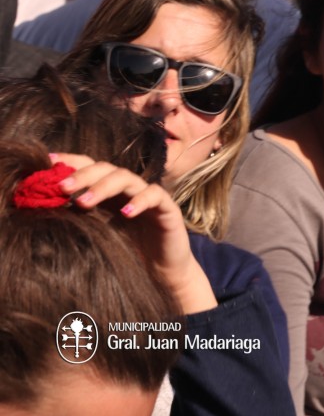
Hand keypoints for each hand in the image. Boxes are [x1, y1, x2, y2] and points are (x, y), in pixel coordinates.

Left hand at [54, 153, 216, 313]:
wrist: (162, 273)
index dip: (70, 162)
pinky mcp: (167, 207)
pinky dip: (140, 200)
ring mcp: (148, 195)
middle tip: (61, 188)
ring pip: (126, 177)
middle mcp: (127, 189)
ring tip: (83, 202)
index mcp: (108, 192)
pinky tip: (127, 212)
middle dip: (82, 175)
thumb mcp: (97, 233)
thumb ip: (79, 217)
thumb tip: (43, 205)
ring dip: (103, 187)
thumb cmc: (128, 254)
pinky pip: (154, 195)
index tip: (46, 162)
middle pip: (105, 168)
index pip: (89, 167)